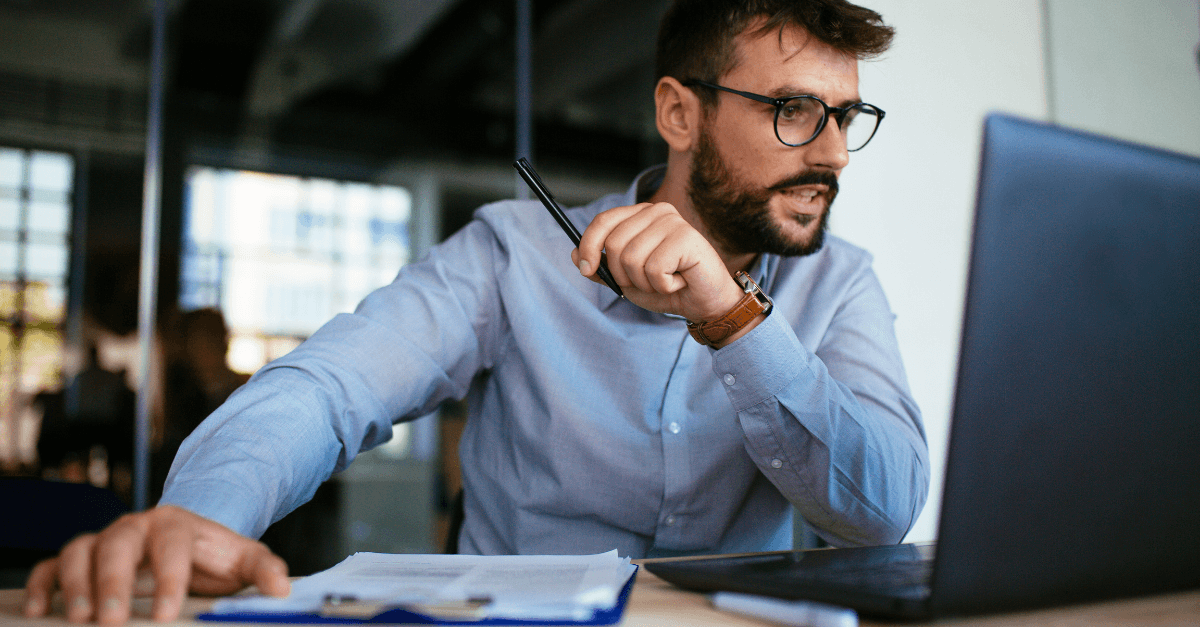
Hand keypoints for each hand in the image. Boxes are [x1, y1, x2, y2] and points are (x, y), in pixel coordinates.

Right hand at [23, 505, 289, 624]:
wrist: (189, 543)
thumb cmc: (213, 556)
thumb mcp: (243, 559)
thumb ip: (264, 570)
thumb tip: (283, 588)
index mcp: (177, 524)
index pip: (170, 546)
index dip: (167, 578)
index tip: (164, 614)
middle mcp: (136, 528)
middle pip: (117, 545)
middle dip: (111, 583)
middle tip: (110, 621)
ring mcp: (105, 541)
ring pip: (80, 551)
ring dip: (76, 584)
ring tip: (79, 619)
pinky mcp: (82, 559)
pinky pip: (52, 566)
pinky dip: (43, 584)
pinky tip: (41, 609)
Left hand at [572, 202, 743, 322]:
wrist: (704, 303)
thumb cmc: (667, 287)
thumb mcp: (626, 280)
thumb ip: (601, 267)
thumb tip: (576, 254)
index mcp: (640, 215)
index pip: (603, 221)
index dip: (589, 246)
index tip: (587, 270)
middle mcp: (656, 212)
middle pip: (614, 244)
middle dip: (624, 275)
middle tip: (647, 281)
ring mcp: (672, 221)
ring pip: (631, 259)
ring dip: (644, 283)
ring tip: (665, 281)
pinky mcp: (686, 237)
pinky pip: (654, 269)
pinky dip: (663, 285)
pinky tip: (678, 281)